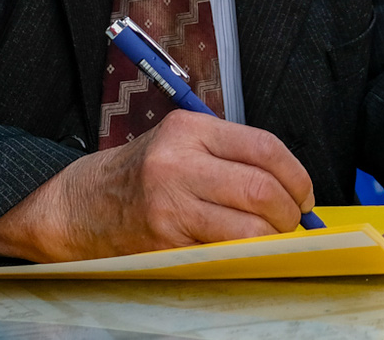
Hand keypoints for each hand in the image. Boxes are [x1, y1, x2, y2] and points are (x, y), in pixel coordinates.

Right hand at [0, 112, 314, 261]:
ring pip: (246, 226)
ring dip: (272, 237)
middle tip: (294, 221)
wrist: (78, 205)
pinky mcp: (164, 242)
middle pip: (260, 188)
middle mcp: (179, 162)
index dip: (297, 175)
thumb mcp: (180, 141)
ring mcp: (170, 205)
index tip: (305, 194)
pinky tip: (246, 251)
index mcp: (190, 129)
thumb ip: (229, 153)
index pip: (264, 148)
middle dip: (289, 211)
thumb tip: (288, 183)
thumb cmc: (139, 172)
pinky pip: (221, 251)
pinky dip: (244, 254)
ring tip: (272, 237)